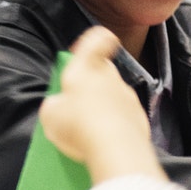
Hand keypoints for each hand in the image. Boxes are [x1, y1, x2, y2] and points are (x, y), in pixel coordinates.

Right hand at [37, 27, 162, 182]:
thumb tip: (61, 107)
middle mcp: (111, 78)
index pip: (98, 40)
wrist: (116, 150)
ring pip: (115, 97)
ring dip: (104, 109)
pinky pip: (125, 117)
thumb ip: (55, 104)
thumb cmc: (78, 125)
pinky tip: (104, 143)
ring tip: (88, 132)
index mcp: (86, 68)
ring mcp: (128, 98)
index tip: (94, 46)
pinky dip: (117, 126)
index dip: (98, 39)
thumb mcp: (50, 114)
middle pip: (104, 72)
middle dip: (93, 84)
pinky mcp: (140, 118)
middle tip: (78, 105)